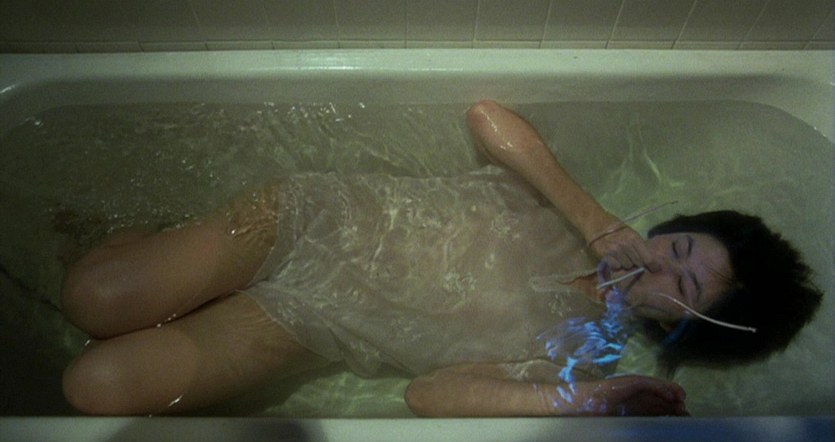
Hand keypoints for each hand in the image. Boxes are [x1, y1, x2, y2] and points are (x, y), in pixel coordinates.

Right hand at [565, 375, 687, 416]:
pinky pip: (646, 383)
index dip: (669, 409)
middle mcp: (634, 396)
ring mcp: (630, 387)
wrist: (580, 405)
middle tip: (686, 409)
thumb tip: (659, 423)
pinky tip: (671, 394)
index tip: (683, 416)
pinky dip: (660, 387)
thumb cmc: (596, 416)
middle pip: (659, 397)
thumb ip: (640, 418)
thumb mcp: (625, 420)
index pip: (656, 406)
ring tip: (682, 399)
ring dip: (670, 393)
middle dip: (673, 403)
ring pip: (656, 388)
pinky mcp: (627, 382)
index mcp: (633, 405)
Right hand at [590, 226, 659, 273]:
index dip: (653, 265)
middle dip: (638, 263)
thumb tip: (647, 259)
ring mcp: (615, 250)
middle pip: (638, 263)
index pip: (648, 257)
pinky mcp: (604, 254)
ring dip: (626, 264)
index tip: (655, 269)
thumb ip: (637, 244)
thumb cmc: (614, 226)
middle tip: (634, 260)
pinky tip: (613, 258)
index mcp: (634, 238)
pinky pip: (616, 266)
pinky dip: (616, 264)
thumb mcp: (629, 232)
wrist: (595, 221)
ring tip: (622, 257)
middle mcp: (625, 244)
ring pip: (627, 266)